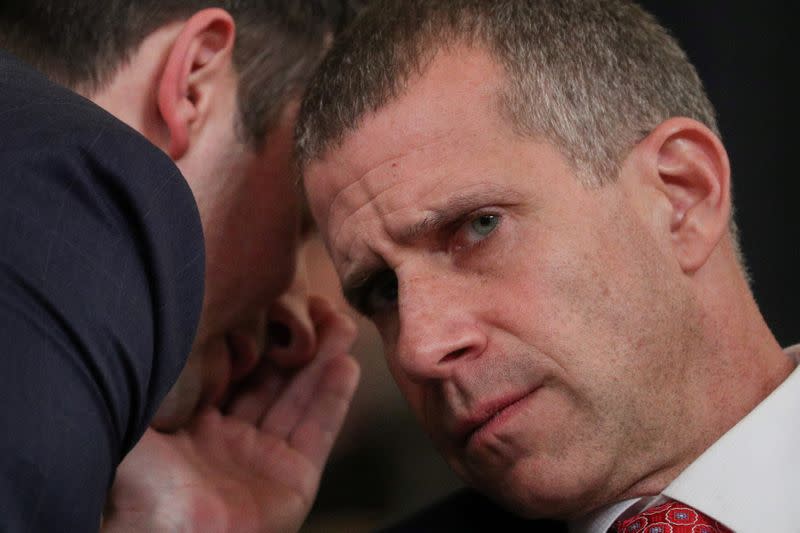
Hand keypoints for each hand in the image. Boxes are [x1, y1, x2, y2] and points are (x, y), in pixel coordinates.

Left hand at [102, 297, 359, 532]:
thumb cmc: (139, 484)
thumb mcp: (134, 417)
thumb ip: (147, 377)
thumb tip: (149, 326)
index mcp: (194, 427)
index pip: (234, 374)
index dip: (257, 339)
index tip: (273, 304)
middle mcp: (232, 442)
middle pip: (274, 382)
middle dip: (297, 343)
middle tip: (318, 304)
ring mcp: (266, 462)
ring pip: (301, 400)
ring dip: (322, 361)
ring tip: (342, 322)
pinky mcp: (296, 481)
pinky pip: (318, 431)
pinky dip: (333, 398)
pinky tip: (346, 363)